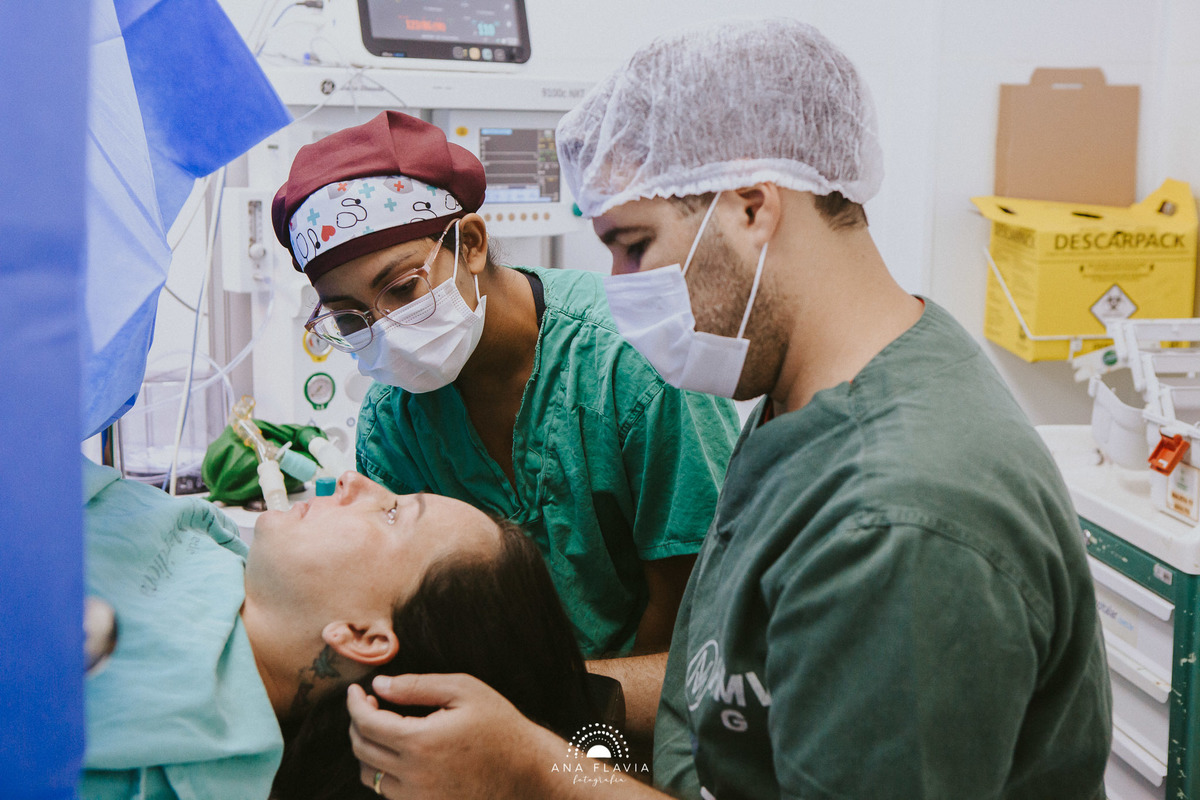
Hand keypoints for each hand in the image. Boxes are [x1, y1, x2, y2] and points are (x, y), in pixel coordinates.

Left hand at [347, 673, 559, 799]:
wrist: (528, 772)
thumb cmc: (499, 726)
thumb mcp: (463, 690)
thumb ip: (417, 686)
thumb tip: (379, 685)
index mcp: (420, 742)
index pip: (367, 723)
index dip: (354, 703)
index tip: (355, 690)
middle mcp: (414, 776)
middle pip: (362, 750)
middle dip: (357, 723)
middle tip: (368, 704)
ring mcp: (419, 798)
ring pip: (370, 776)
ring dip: (366, 749)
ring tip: (381, 727)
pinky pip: (389, 792)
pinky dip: (383, 769)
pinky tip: (398, 750)